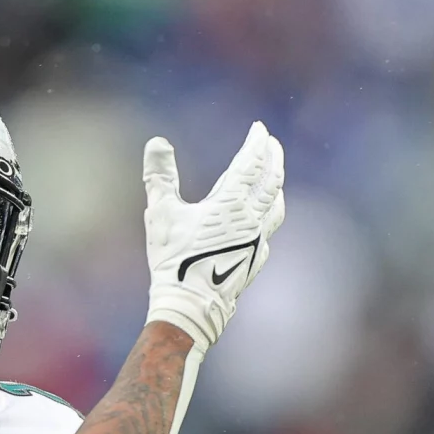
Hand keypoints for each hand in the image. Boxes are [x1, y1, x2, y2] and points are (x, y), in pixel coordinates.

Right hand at [141, 121, 285, 352]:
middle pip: (271, 181)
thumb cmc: (174, 260)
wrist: (191, 305)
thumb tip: (157, 141)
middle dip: (273, 158)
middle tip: (271, 144)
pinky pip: (269, 231)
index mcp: (230, 204)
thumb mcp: (160, 213)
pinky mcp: (255, 260)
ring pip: (276, 206)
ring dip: (276, 186)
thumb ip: (160, 176)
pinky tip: (263, 220)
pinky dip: (269, 216)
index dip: (256, 142)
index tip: (259, 128)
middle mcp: (251, 219)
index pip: (251, 163)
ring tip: (274, 177)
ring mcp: (257, 241)